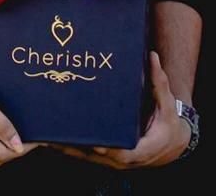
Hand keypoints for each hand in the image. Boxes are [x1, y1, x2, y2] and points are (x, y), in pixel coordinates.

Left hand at [52, 52, 189, 168]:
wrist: (171, 144)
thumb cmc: (169, 125)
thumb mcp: (167, 106)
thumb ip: (159, 83)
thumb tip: (152, 56)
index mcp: (139, 149)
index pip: (121, 153)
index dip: (107, 148)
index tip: (95, 142)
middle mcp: (123, 158)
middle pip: (95, 155)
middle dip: (76, 145)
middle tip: (57, 131)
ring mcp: (112, 159)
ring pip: (86, 156)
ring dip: (66, 147)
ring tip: (45, 135)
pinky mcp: (105, 156)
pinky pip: (85, 153)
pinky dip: (69, 147)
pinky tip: (52, 137)